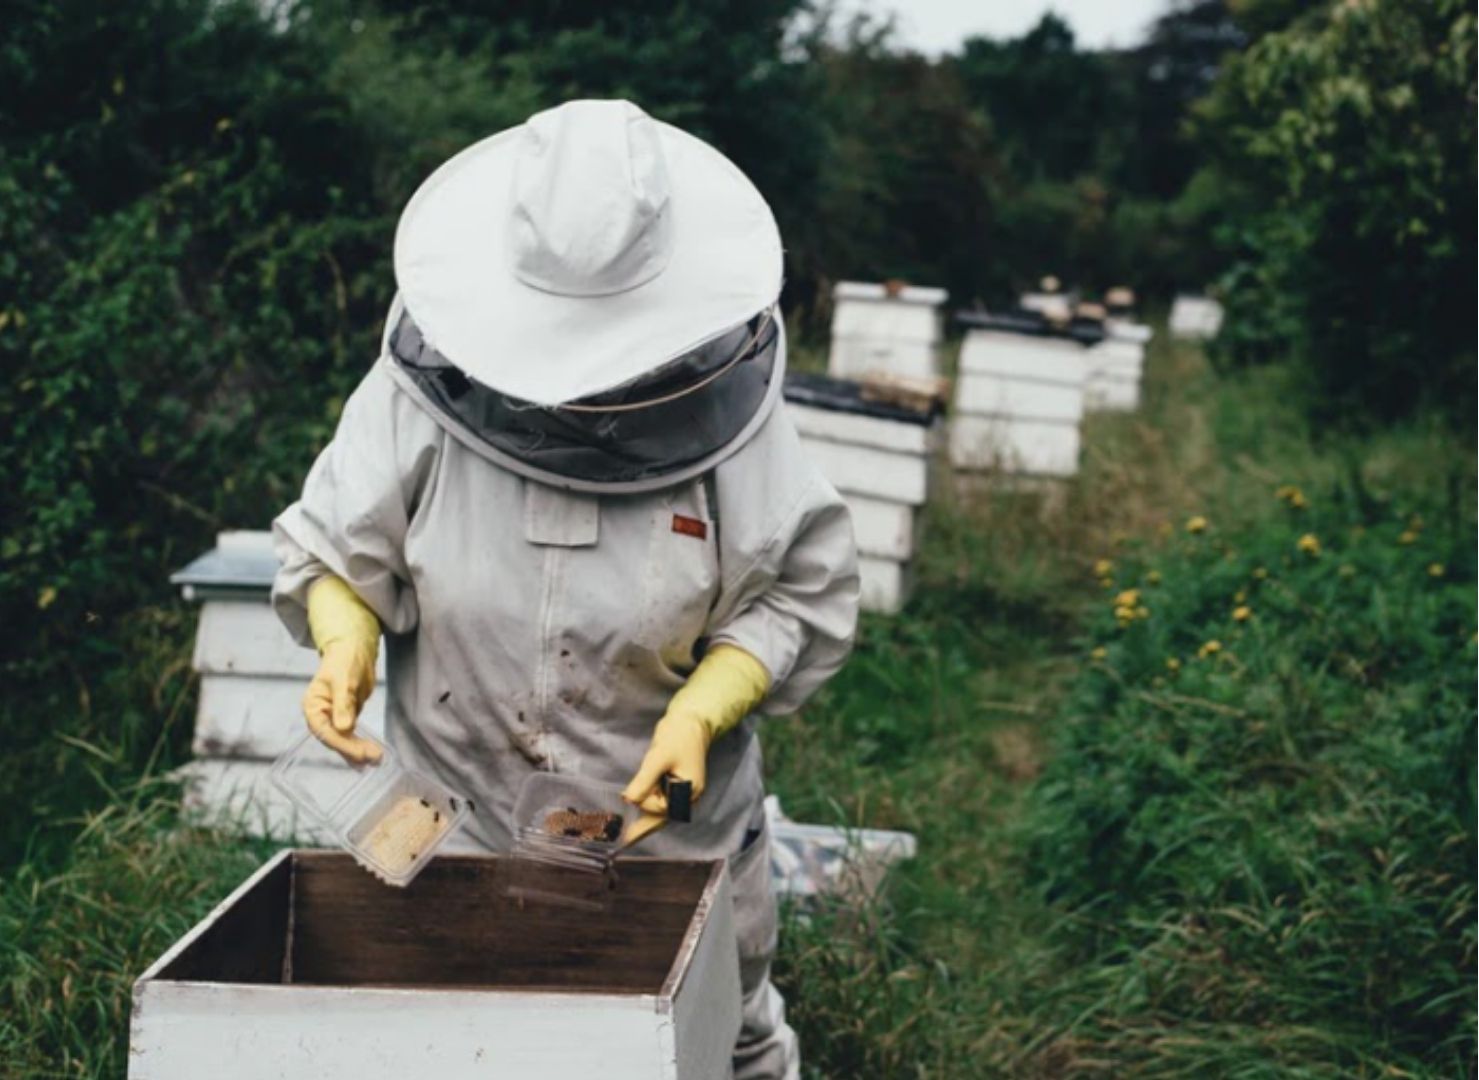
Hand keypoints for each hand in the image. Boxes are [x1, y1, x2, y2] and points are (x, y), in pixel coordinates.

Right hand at [303, 639, 381, 764]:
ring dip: (357, 751)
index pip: (324, 730)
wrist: (354, 651)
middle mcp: (320, 715)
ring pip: (343, 740)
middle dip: (352, 750)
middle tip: (372, 758)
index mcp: (312, 705)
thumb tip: (343, 728)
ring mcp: (332, 718)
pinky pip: (351, 736)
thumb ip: (343, 704)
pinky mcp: (345, 718)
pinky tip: (369, 756)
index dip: (341, 743)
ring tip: (375, 761)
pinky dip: (359, 745)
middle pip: (334, 739)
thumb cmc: (345, 661)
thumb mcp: (344, 680)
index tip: (359, 753)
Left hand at [619, 644, 771, 826]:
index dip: (644, 803)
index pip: (663, 808)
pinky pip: (663, 799)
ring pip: (662, 808)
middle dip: (645, 826)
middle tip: (625, 842)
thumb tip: (629, 800)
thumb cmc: (678, 736)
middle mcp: (689, 795)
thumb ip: (644, 781)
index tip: (627, 797)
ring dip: (647, 813)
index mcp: (689, 791)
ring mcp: (684, 790)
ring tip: (629, 828)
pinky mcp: (677, 783)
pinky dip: (650, 805)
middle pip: (664, 815)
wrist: (691, 720)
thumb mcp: (658, 758)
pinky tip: (640, 811)